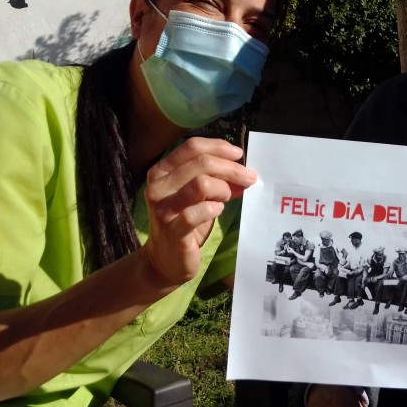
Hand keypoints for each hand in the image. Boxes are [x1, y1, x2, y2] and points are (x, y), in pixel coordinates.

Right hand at [141, 137, 256, 287]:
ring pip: (200, 183)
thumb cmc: (183, 223)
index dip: (218, 147)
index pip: (191, 147)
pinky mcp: (172, 231)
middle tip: (249, 177)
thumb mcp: (197, 196)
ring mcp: (163, 209)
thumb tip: (243, 171)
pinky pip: (197, 213)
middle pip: (201, 163)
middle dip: (230, 168)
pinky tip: (218, 210)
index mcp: (161, 172)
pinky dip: (214, 208)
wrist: (165, 260)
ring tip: (229, 196)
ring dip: (223, 188)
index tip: (238, 154)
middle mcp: (158, 187)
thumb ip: (215, 180)